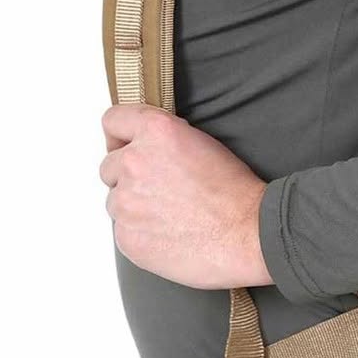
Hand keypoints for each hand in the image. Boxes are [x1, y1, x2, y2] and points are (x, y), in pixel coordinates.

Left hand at [99, 103, 272, 289]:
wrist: (248, 235)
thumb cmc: (236, 192)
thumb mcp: (204, 143)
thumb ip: (164, 140)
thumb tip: (147, 149)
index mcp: (156, 132)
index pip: (113, 120)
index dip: (120, 134)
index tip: (125, 144)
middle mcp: (134, 163)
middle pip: (109, 165)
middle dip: (128, 174)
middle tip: (160, 186)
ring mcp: (126, 202)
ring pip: (116, 200)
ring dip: (134, 204)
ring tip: (170, 213)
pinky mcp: (126, 236)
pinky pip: (124, 230)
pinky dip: (141, 231)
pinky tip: (170, 232)